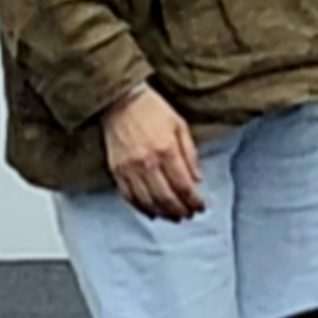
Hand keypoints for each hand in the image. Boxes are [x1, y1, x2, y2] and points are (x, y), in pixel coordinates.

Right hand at [100, 87, 205, 220]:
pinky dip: (142, 209)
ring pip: (149, 202)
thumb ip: (190, 153)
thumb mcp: (179, 125)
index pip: (184, 186)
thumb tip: (197, 179)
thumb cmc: (151, 109)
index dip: (194, 201)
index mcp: (166, 150)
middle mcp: (147, 162)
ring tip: (174, 217)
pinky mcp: (117, 171)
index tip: (201, 207)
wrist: (120, 100)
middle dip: (181, 211)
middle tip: (189, 215)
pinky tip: (152, 213)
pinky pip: (130, 197)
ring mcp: (130, 168)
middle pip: (167, 198)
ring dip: (164, 214)